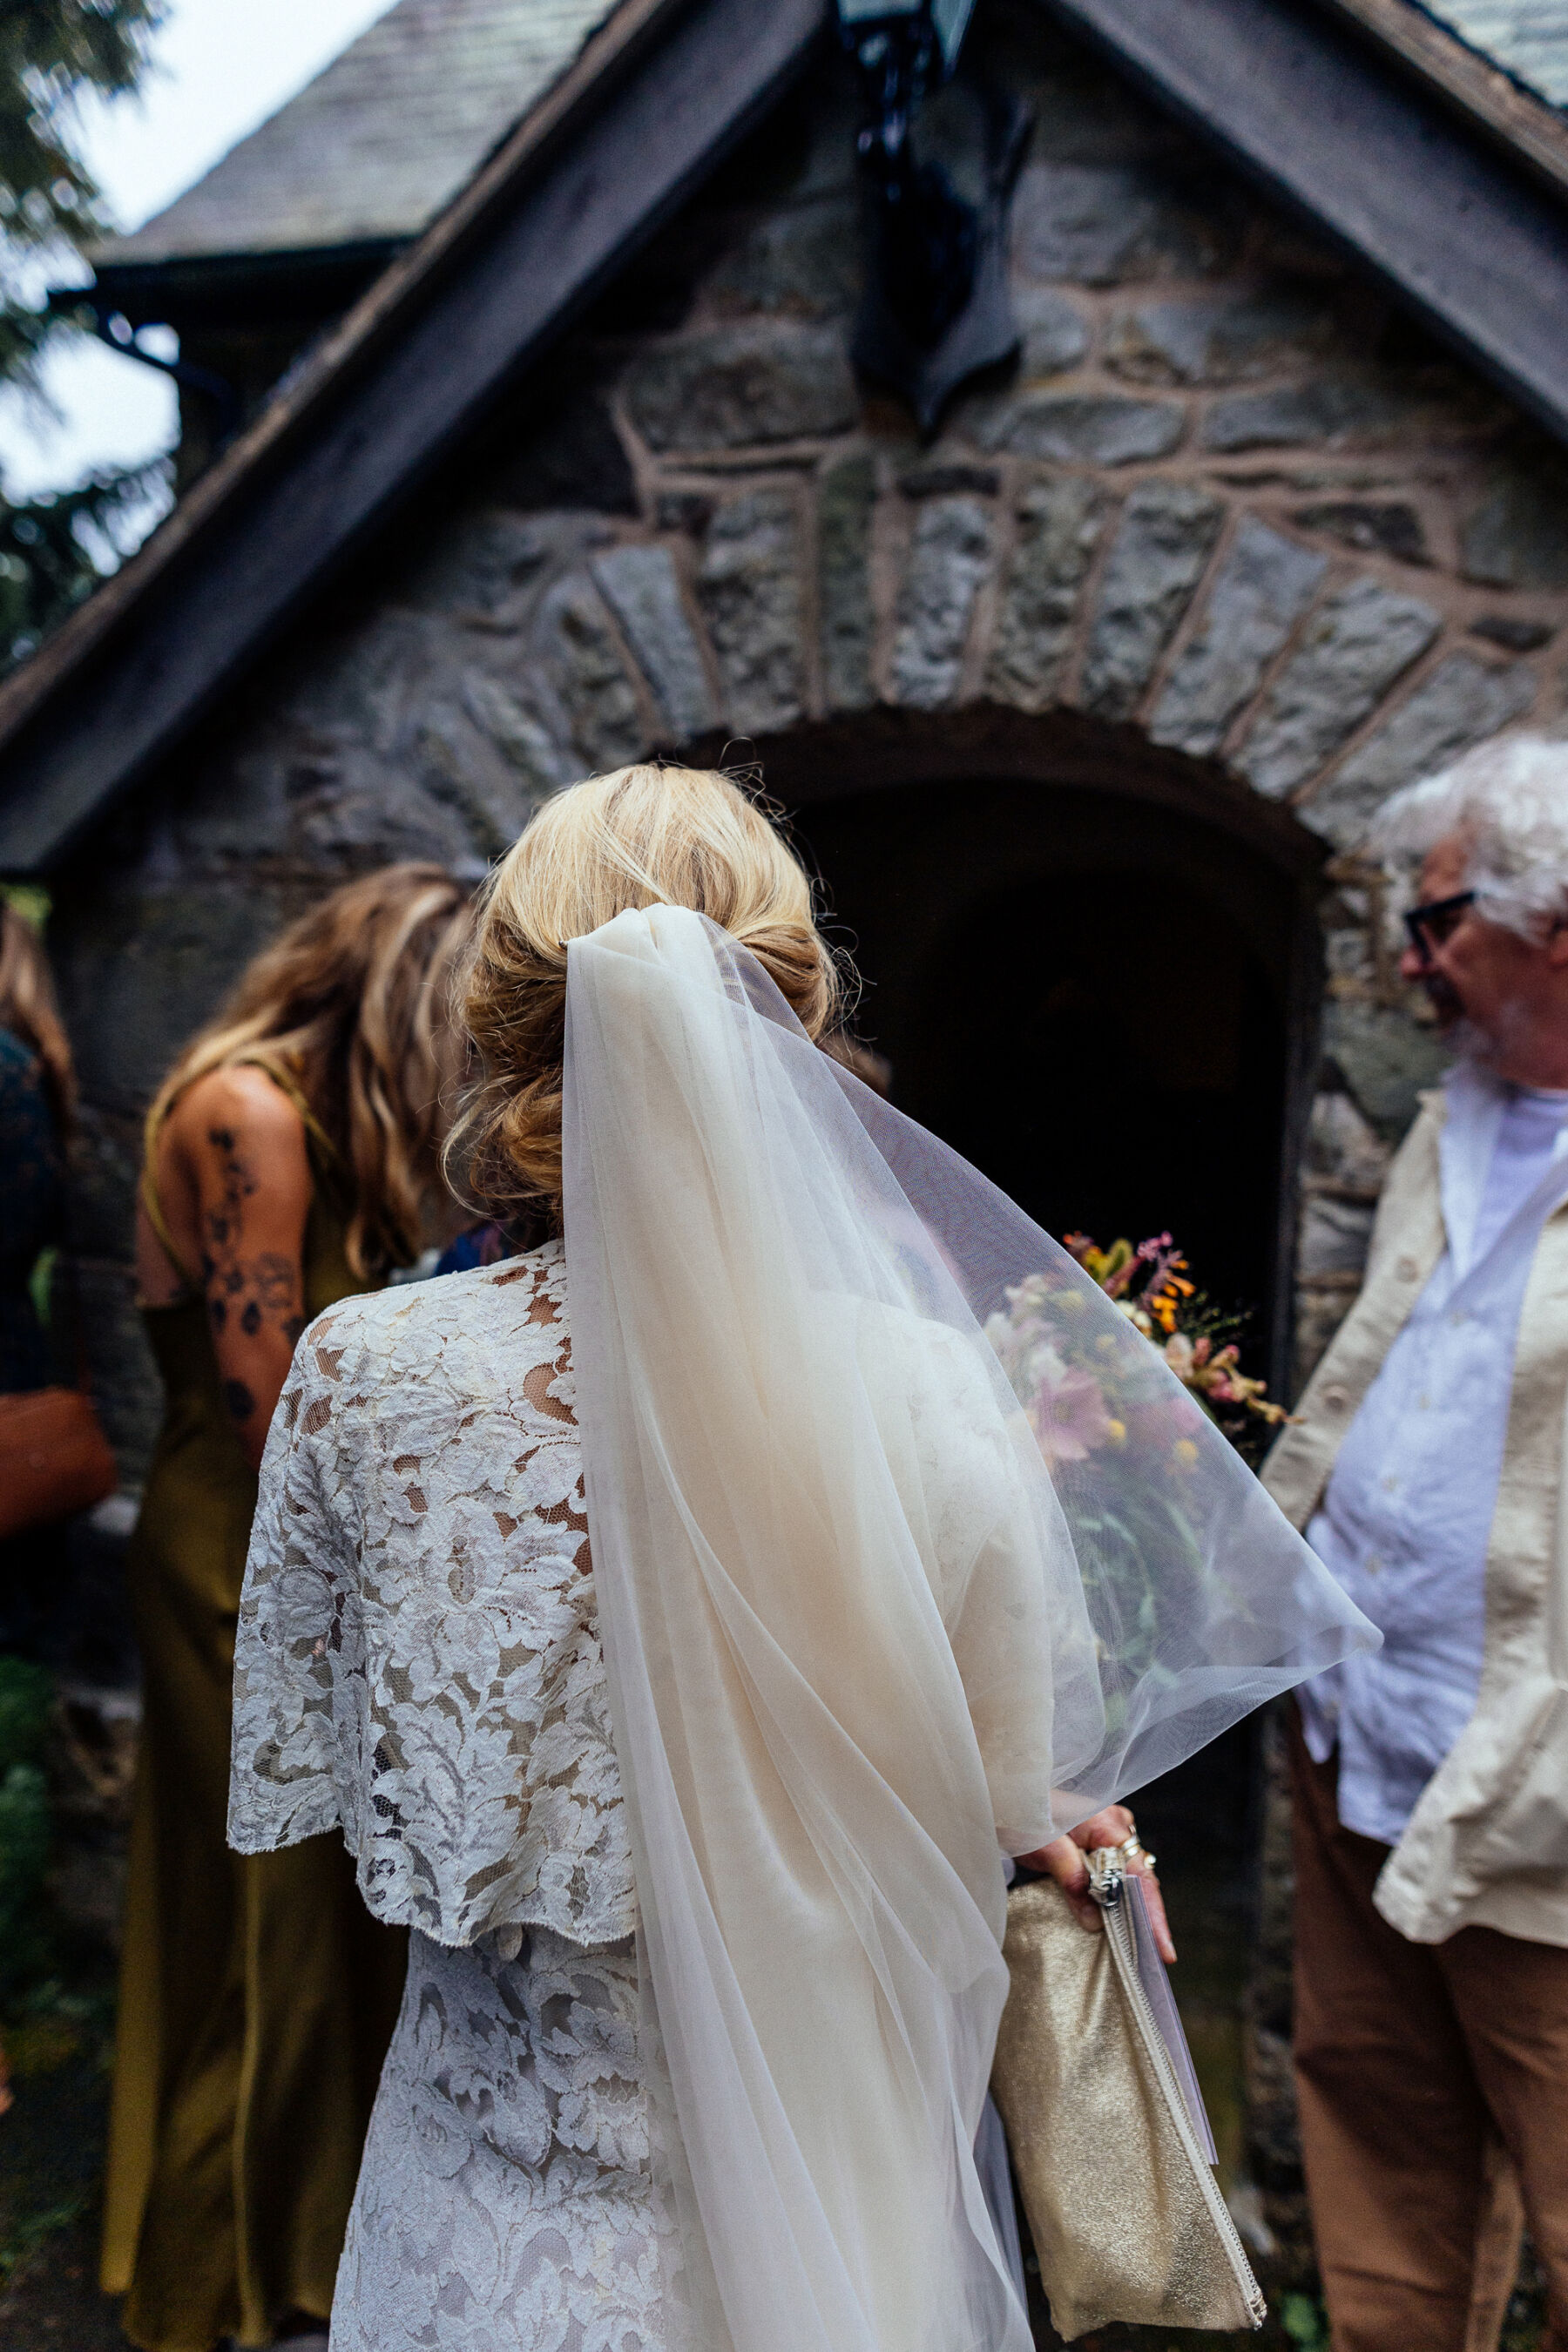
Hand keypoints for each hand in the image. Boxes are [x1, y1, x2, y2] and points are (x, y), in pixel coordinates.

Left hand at [1017, 1804, 1176, 1963]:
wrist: (1000, 1797)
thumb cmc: (1020, 1813)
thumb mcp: (1046, 1848)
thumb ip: (1074, 1881)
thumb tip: (1096, 1921)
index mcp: (1109, 1823)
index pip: (1140, 1875)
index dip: (1153, 1915)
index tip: (1163, 1949)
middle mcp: (1115, 1827)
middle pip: (1139, 1880)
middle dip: (1147, 1919)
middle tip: (1156, 1959)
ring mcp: (1106, 1835)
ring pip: (1126, 1880)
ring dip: (1130, 1912)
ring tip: (1141, 1948)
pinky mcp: (1093, 1845)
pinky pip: (1111, 1877)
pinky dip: (1113, 1901)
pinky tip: (1116, 1923)